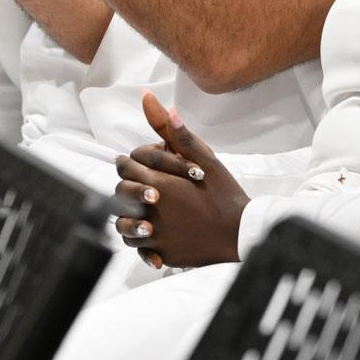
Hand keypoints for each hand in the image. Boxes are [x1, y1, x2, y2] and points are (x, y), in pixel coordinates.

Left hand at [112, 91, 249, 268]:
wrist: (240, 232)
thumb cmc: (225, 194)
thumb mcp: (207, 160)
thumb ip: (180, 136)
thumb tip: (164, 108)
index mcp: (158, 182)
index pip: (126, 166)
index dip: (128, 162)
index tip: (132, 163)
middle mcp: (150, 208)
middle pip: (120, 193)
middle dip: (128, 186)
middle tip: (138, 185)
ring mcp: (154, 233)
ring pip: (123, 223)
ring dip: (129, 216)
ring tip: (141, 212)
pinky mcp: (161, 252)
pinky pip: (138, 248)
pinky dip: (141, 243)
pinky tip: (151, 236)